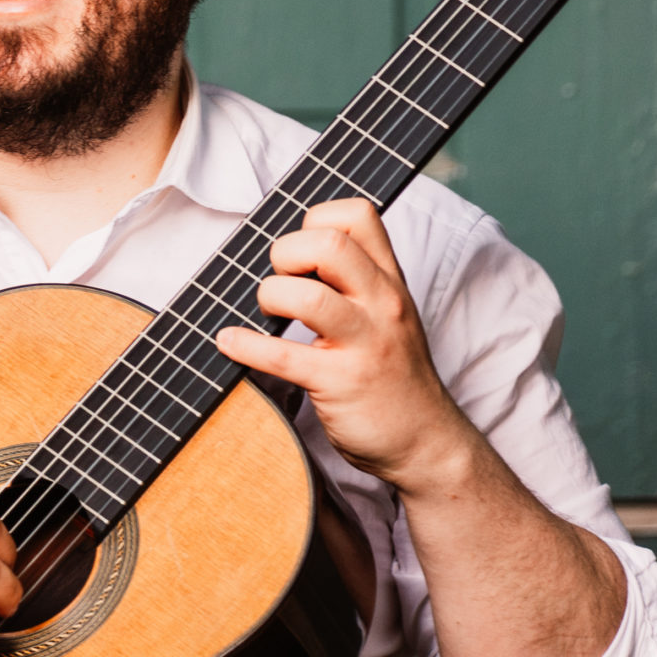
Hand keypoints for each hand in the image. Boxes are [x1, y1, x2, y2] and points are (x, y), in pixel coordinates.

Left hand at [216, 198, 473, 488]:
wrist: (426, 441)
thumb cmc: (395, 374)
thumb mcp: (389, 314)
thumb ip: (355, 280)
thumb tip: (289, 252)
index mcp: (389, 280)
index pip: (358, 215)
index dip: (316, 219)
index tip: (301, 250)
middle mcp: (382, 303)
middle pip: (329, 244)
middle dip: (287, 253)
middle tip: (281, 280)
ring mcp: (365, 343)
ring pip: (307, 296)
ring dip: (270, 297)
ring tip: (268, 313)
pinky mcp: (341, 383)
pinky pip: (283, 356)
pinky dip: (246, 345)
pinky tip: (230, 342)